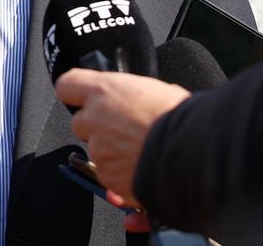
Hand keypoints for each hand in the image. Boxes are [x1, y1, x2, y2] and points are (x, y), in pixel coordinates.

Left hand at [55, 69, 189, 205]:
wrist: (194, 153)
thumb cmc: (182, 118)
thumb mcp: (157, 90)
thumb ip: (134, 96)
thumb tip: (137, 101)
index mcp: (104, 90)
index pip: (68, 84)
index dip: (75, 92)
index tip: (82, 96)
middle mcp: (94, 118)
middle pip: (80, 122)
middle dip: (97, 127)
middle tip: (124, 130)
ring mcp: (98, 149)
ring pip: (96, 150)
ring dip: (112, 152)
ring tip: (141, 150)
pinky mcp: (107, 176)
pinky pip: (108, 174)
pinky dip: (121, 174)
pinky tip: (143, 167)